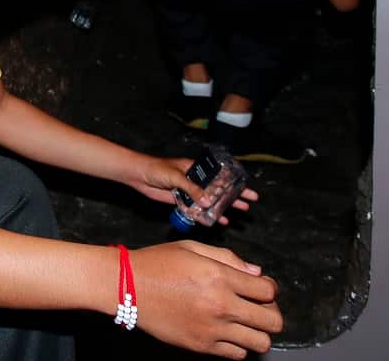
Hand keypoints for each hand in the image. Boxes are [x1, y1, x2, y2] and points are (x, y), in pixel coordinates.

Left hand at [127, 154, 257, 224]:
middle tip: (249, 203)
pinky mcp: (181, 201)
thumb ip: (192, 189)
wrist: (139, 175)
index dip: (233, 182)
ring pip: (210, 200)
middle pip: (218, 189)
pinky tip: (219, 220)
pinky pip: (198, 209)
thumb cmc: (156, 168)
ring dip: (223, 207)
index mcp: (196, 169)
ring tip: (240, 213)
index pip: (219, 175)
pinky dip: (208, 215)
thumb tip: (209, 201)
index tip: (247, 188)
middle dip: (234, 196)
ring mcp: (189, 191)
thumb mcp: (176, 176)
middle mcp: (195, 180)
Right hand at [129, 241, 281, 358]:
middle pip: (272, 321)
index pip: (268, 291)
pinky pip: (237, 354)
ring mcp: (211, 328)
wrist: (127, 286)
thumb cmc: (157, 262)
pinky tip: (226, 332)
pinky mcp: (201, 345)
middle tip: (257, 307)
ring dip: (257, 332)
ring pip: (260, 342)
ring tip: (243, 322)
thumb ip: (228, 258)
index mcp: (219, 276)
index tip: (260, 288)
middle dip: (270, 312)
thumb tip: (256, 274)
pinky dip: (238, 345)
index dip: (269, 289)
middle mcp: (220, 304)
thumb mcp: (192, 248)